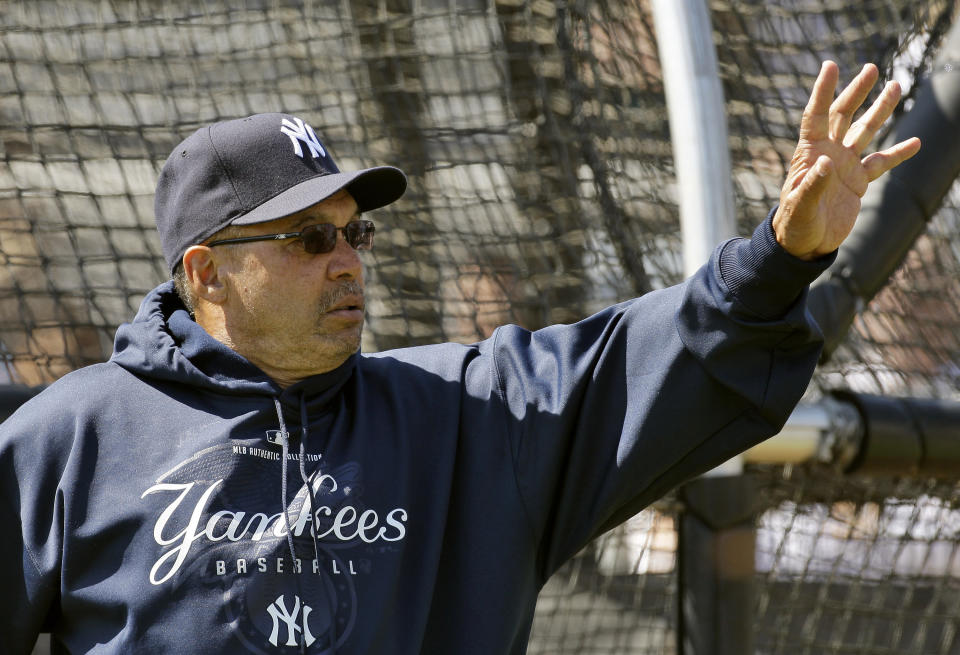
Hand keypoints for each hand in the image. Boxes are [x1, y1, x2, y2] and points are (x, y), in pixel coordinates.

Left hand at [772, 61, 921, 259]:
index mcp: (809, 154)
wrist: (804, 245)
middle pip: (844, 115)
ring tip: (895, 86)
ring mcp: (845, 166)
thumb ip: (812, 185)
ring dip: (880, 110)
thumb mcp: (799, 207)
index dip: (823, 91)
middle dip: (857, 92)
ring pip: (865, 131)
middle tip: (871, 69)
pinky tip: (916, 141)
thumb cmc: (794, 225)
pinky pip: (882, 162)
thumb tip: (828, 162)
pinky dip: (898, 153)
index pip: (816, 116)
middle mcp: (828, 153)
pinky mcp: (858, 182)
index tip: (831, 65)